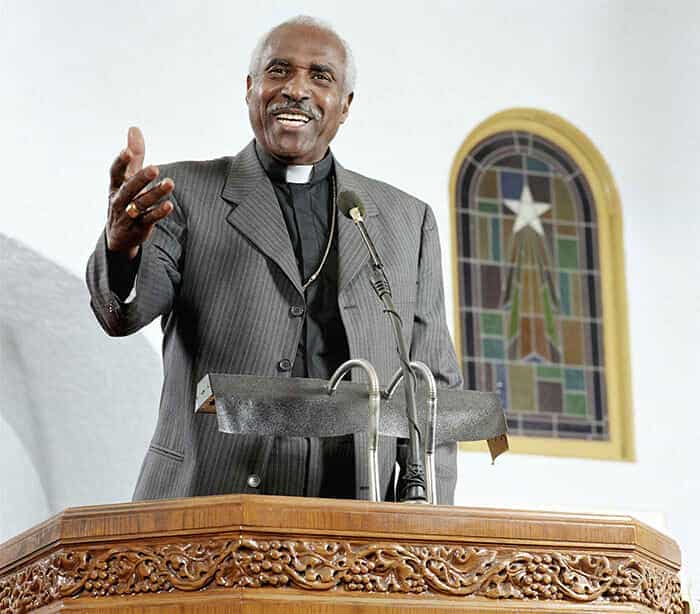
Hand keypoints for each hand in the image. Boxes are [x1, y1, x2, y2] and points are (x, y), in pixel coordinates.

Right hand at [106, 127, 174, 258]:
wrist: (119, 236)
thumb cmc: (126, 199)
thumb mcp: (128, 177)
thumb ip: (134, 155)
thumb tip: (134, 128)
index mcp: (116, 186)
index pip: (115, 172)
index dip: (121, 162)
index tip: (127, 151)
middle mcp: (120, 200)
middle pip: (129, 188)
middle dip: (141, 178)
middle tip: (155, 168)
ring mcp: (128, 215)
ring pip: (140, 204)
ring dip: (155, 194)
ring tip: (170, 183)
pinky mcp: (139, 228)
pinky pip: (149, 219)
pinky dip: (158, 213)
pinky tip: (169, 205)